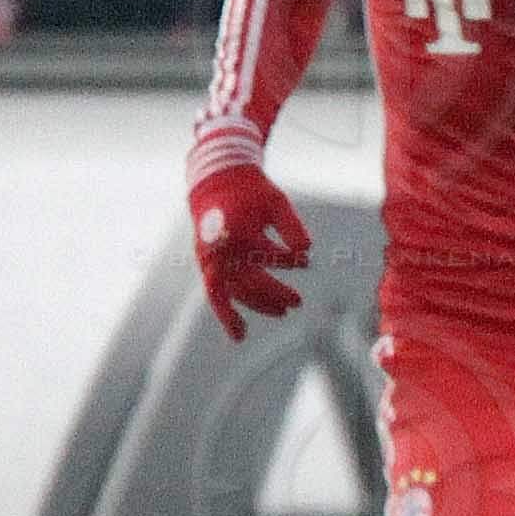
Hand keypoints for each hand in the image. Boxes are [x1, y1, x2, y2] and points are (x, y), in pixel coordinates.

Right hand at [188, 159, 311, 338]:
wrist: (217, 182)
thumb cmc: (251, 192)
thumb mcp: (277, 203)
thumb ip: (292, 226)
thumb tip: (307, 249)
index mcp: (236, 231)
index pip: (265, 256)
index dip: (287, 260)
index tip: (304, 261)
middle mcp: (218, 249)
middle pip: (248, 282)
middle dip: (273, 294)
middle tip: (297, 303)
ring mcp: (209, 259)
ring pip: (232, 292)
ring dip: (257, 305)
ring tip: (282, 312)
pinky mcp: (207, 264)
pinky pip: (216, 295)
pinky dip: (227, 314)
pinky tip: (240, 333)